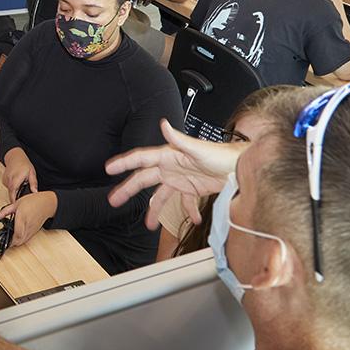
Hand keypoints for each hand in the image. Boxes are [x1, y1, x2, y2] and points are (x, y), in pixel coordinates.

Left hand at [0, 191, 56, 247]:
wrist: (47, 203)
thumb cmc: (33, 201)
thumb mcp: (16, 204)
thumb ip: (4, 211)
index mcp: (22, 217)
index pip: (17, 234)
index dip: (10, 241)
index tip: (3, 242)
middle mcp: (28, 225)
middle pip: (20, 241)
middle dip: (11, 243)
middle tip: (4, 242)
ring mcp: (32, 229)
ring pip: (23, 241)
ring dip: (16, 242)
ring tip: (10, 239)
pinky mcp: (35, 231)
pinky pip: (27, 239)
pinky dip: (21, 240)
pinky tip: (17, 236)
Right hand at [1, 149, 38, 202]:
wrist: (15, 156)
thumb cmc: (24, 164)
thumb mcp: (31, 173)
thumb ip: (33, 183)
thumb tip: (35, 192)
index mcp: (16, 179)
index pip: (13, 194)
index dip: (14, 201)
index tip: (17, 207)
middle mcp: (8, 180)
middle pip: (11, 194)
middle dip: (16, 197)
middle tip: (23, 199)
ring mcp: (5, 180)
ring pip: (10, 191)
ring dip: (15, 191)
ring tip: (21, 186)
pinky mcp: (3, 180)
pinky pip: (8, 187)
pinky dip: (13, 187)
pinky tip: (17, 182)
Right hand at [105, 119, 241, 228]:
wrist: (240, 167)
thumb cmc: (221, 155)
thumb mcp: (198, 149)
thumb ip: (179, 139)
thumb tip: (164, 125)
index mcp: (168, 155)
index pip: (141, 159)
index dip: (124, 163)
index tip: (109, 168)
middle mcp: (171, 167)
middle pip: (144, 179)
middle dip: (128, 190)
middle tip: (114, 200)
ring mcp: (181, 178)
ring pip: (161, 195)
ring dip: (154, 210)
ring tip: (149, 225)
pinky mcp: (193, 188)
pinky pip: (184, 202)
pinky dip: (186, 211)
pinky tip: (191, 220)